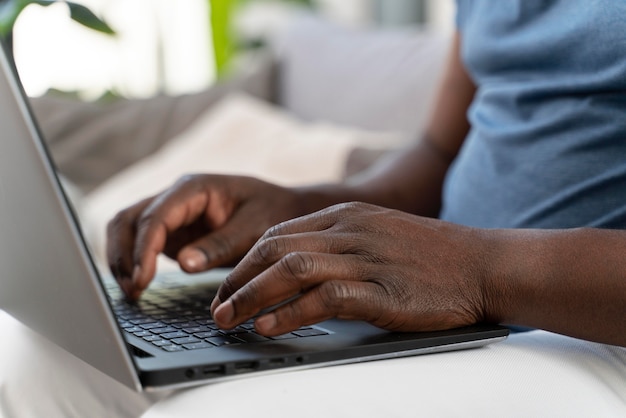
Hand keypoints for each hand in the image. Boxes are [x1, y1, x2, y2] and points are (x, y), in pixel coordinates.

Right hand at [106, 174, 302, 298]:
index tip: (142, 279)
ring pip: (127, 229)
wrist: (285, 209)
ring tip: (132, 293)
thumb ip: (220, 245)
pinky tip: (138, 286)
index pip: (156, 216)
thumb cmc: (273, 212)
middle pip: (129, 219)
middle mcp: (176, 197)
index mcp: (195, 188)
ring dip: (122, 259)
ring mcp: (172, 214)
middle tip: (132, 290)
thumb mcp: (254, 229)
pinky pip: (140, 243)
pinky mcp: (173, 232)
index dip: (143, 248)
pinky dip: (133, 263)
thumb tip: (183, 264)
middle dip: (123, 254)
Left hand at [211, 202, 491, 335]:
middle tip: (217, 306)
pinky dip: (290, 311)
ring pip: (292, 268)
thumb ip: (340, 245)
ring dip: (253, 294)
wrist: (483, 263)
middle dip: (238, 278)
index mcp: (346, 215)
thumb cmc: (432, 255)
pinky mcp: (383, 289)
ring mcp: (366, 258)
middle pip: (275, 247)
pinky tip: (270, 325)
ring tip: (229, 318)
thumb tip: (298, 268)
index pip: (278, 234)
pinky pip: (324, 297)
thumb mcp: (378, 235)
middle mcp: (350, 231)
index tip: (227, 285)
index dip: (245, 261)